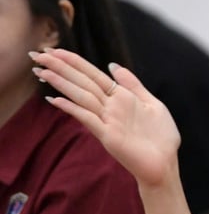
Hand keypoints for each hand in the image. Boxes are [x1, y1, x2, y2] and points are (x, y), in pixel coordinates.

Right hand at [33, 48, 180, 187]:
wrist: (166, 163)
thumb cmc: (161, 137)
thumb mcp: (151, 103)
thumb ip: (133, 85)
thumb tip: (113, 65)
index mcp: (121, 98)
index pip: (92, 75)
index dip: (74, 62)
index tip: (55, 50)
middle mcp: (110, 107)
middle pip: (82, 83)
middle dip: (61, 68)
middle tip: (38, 54)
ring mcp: (107, 121)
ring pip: (81, 96)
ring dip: (62, 83)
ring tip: (42, 71)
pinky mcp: (108, 136)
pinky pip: (88, 118)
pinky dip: (73, 108)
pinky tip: (55, 100)